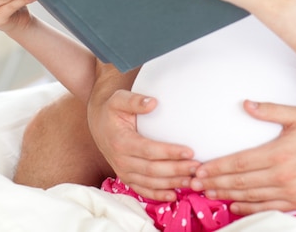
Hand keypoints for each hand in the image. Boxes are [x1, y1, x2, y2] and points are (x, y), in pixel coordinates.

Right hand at [87, 87, 199, 201]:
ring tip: (192, 180)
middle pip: (153, 170)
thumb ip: (135, 100)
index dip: (170, 152)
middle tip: (197, 167)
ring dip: (172, 183)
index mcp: (121, 141)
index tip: (189, 151)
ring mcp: (123, 171)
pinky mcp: (127, 178)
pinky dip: (158, 195)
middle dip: (176, 170)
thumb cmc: (112, 109)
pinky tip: (174, 195)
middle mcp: (121, 160)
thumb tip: (153, 103)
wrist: (99, 124)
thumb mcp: (119, 99)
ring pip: (150, 183)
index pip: (149, 150)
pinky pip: (143, 190)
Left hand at [189, 102, 295, 214]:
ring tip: (209, 194)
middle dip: (215, 183)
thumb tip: (246, 104)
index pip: (239, 163)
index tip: (200, 169)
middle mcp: (282, 175)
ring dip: (228, 195)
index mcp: (277, 153)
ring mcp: (290, 191)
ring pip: (251, 196)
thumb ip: (269, 111)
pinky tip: (235, 206)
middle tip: (195, 184)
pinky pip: (268, 207)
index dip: (217, 167)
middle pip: (240, 182)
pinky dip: (250, 208)